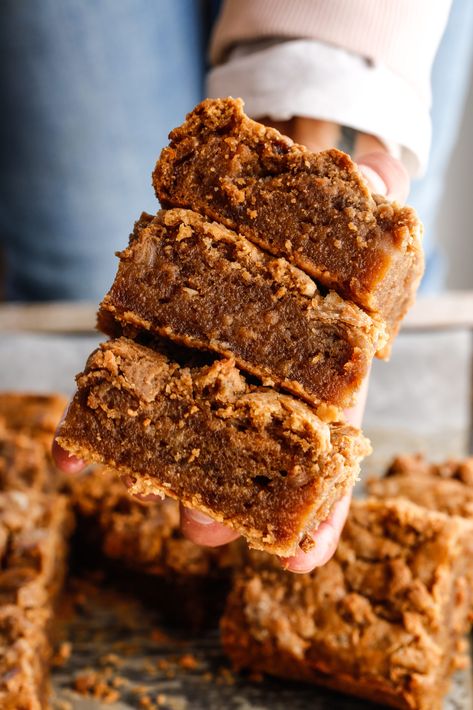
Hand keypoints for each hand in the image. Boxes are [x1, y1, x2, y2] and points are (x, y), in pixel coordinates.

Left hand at [53, 117, 409, 572]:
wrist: (273, 183)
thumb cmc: (323, 209)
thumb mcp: (356, 200)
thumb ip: (372, 201)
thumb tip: (386, 176)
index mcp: (320, 364)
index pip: (325, 446)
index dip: (317, 505)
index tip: (300, 558)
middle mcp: (259, 371)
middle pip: (244, 447)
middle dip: (223, 496)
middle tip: (205, 532)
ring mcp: (202, 353)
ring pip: (183, 423)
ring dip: (161, 468)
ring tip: (140, 497)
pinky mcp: (151, 326)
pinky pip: (121, 375)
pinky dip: (94, 416)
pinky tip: (68, 452)